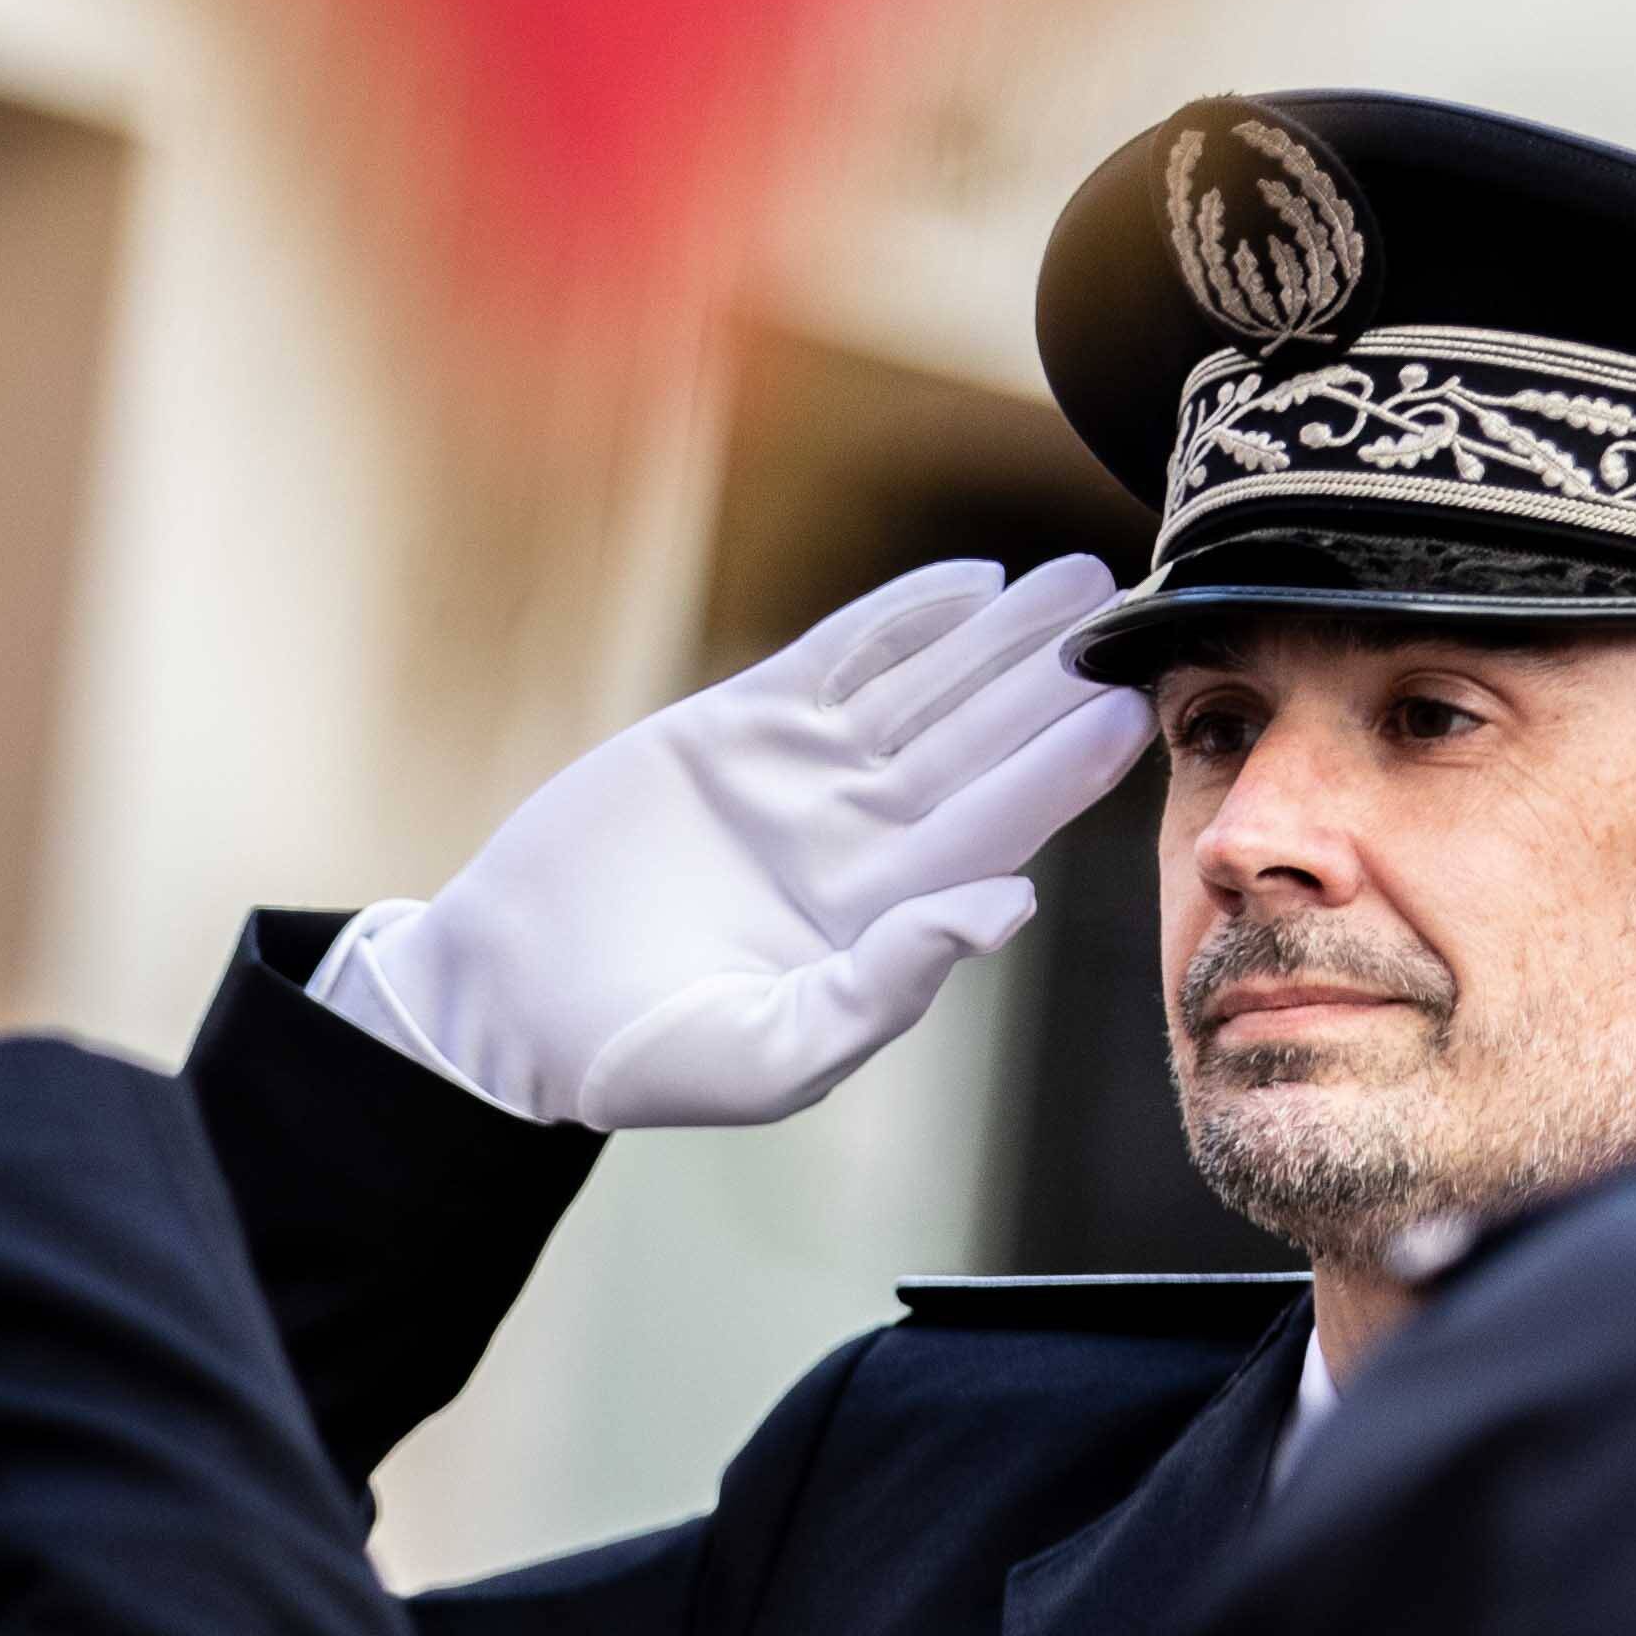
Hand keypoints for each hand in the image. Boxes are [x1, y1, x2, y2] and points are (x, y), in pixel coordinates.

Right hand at [326, 555, 1147, 1129]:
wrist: (507, 1001)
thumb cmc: (637, 1057)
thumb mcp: (771, 1052)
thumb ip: (891, 983)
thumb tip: (1009, 903)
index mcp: (879, 918)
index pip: (996, 829)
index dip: (1062, 768)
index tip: (1129, 710)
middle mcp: (854, 840)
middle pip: (975, 743)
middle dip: (1050, 679)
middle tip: (1128, 611)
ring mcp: (797, 779)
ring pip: (920, 689)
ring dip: (996, 635)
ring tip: (1075, 579)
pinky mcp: (729, 730)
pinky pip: (832, 660)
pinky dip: (897, 617)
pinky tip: (967, 582)